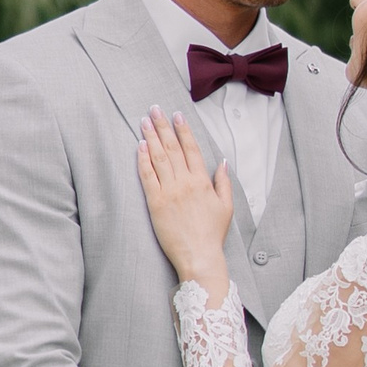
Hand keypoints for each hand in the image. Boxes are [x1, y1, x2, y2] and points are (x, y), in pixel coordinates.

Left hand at [136, 109, 231, 287]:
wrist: (199, 256)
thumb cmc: (212, 234)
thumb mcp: (226, 207)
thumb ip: (223, 182)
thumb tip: (222, 162)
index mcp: (203, 182)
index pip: (191, 149)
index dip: (183, 130)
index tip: (177, 115)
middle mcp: (185, 183)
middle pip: (172, 148)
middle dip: (163, 126)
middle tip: (155, 109)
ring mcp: (169, 192)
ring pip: (159, 157)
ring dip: (151, 137)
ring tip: (144, 121)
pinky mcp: (155, 203)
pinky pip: (147, 176)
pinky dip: (143, 159)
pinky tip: (140, 146)